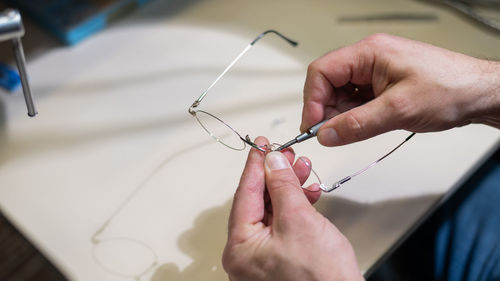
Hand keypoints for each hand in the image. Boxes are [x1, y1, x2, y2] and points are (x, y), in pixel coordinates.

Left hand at [222, 137, 363, 280]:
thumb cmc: (321, 279)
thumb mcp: (299, 220)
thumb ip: (282, 186)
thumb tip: (271, 161)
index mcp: (239, 248)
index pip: (244, 194)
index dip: (255, 165)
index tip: (262, 144)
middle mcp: (246, 256)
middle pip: (257, 202)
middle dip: (276, 176)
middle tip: (287, 155)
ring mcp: (262, 260)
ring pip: (271, 212)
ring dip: (289, 189)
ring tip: (304, 171)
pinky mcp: (280, 261)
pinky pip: (282, 226)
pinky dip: (296, 208)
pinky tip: (309, 195)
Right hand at [301, 33, 499, 145]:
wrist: (480, 93)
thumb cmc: (451, 88)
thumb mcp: (398, 110)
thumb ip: (357, 124)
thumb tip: (326, 135)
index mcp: (369, 53)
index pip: (322, 72)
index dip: (313, 100)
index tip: (313, 127)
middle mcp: (369, 60)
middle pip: (329, 84)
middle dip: (327, 111)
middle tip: (332, 134)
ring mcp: (376, 73)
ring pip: (342, 95)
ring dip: (342, 116)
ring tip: (355, 130)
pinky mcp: (383, 86)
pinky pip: (357, 102)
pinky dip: (355, 117)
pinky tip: (366, 126)